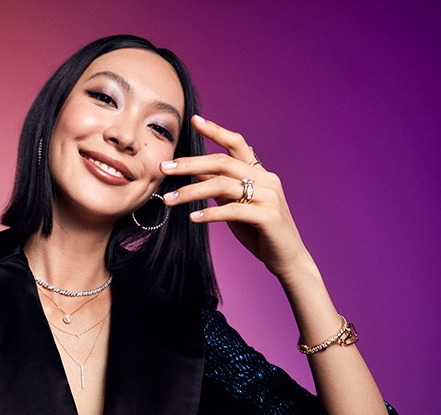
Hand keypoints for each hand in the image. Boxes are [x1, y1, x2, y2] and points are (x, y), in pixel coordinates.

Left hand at [161, 115, 311, 278]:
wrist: (288, 258)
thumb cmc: (259, 231)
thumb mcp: (235, 205)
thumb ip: (219, 188)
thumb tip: (195, 173)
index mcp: (260, 173)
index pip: (237, 144)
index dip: (216, 131)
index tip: (195, 120)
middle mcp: (266, 179)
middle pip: (222, 162)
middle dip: (190, 164)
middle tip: (164, 168)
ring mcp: (269, 197)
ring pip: (223, 186)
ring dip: (191, 192)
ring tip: (168, 200)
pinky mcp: (268, 217)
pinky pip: (232, 210)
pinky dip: (210, 213)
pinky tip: (192, 218)